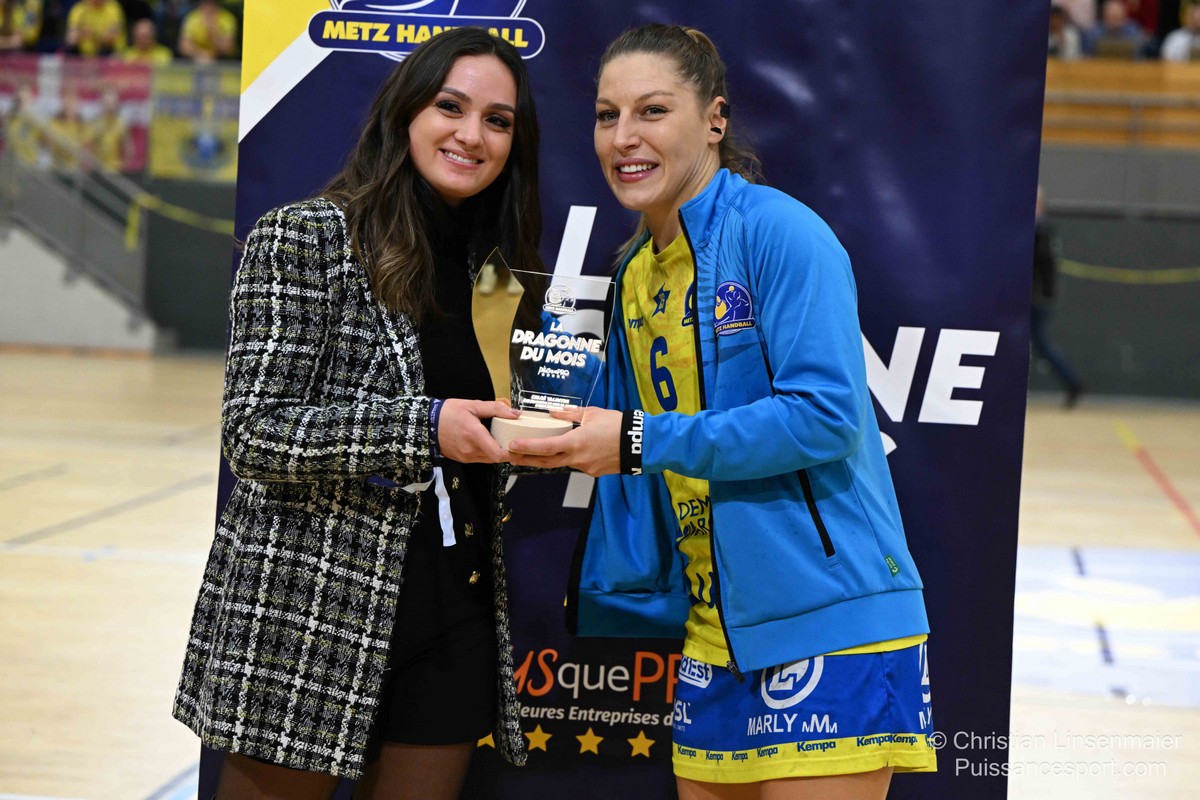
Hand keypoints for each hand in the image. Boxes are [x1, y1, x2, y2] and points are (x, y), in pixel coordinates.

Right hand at [437, 399, 519, 463]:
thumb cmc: (448, 413)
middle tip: (514, 440)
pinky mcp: (462, 459)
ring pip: (489, 459)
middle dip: (507, 451)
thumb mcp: (472, 405)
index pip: (499, 454)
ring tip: (502, 440)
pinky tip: (488, 442)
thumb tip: (515, 413)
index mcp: (475, 435)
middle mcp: (471, 450)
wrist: (426, 424)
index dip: (512, 452)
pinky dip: (487, 452)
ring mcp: (466, 457)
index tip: (519, 444)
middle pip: (497, 458)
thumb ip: (495, 409)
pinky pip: (480, 459)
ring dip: (497, 452)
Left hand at [507, 406, 622, 476]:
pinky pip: (577, 464)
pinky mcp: (593, 472)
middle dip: (527, 459)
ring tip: (536, 452)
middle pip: (546, 462)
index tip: (511, 446)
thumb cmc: (617, 425)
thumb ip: (570, 414)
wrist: (640, 443)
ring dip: (549, 458)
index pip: (545, 447)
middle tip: (511, 456)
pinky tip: (572, 450)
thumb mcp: (592, 413)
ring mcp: (585, 467)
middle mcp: (578, 458)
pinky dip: (570, 458)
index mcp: (576, 442)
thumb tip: (552, 412)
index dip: (526, 448)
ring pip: (562, 463)